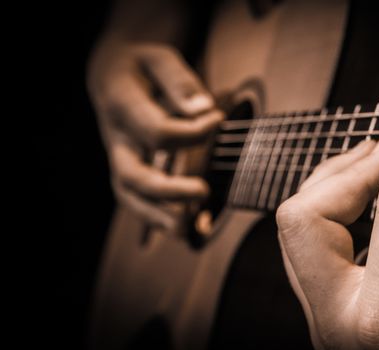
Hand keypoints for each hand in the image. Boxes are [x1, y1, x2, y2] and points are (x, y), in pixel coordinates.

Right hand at [87, 42, 222, 229]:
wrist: (115, 71)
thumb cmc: (144, 64)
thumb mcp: (160, 58)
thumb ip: (179, 82)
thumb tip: (203, 110)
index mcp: (121, 104)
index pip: (156, 131)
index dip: (191, 132)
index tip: (218, 119)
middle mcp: (117, 137)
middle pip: (132, 174)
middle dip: (166, 190)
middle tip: (202, 191)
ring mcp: (121, 157)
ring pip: (130, 195)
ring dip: (158, 216)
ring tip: (187, 230)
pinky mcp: (130, 168)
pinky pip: (138, 198)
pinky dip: (158, 218)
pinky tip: (186, 230)